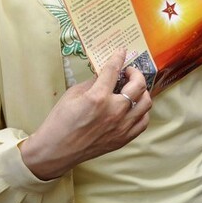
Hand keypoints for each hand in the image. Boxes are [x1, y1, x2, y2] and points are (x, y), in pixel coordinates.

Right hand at [21, 50, 150, 179]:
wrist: (55, 151)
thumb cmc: (60, 122)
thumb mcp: (72, 95)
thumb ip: (92, 82)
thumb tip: (105, 73)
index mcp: (98, 97)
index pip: (114, 70)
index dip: (118, 57)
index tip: (121, 51)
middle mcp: (114, 111)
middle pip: (139, 85)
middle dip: (135, 73)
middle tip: (127, 72)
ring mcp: (122, 126)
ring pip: (146, 102)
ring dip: (141, 91)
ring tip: (132, 89)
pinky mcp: (124, 138)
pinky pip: (143, 121)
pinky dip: (141, 111)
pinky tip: (133, 107)